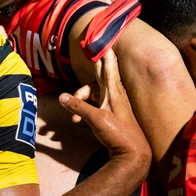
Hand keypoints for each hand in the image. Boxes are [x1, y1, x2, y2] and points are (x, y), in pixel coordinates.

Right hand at [59, 50, 150, 165]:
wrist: (133, 155)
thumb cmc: (119, 134)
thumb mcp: (95, 119)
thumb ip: (78, 106)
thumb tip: (62, 96)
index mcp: (114, 91)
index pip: (109, 65)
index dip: (105, 52)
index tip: (103, 40)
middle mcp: (115, 96)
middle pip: (96, 80)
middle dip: (83, 86)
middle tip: (75, 91)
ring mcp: (114, 106)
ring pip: (94, 95)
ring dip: (80, 102)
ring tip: (72, 117)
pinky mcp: (112, 117)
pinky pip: (95, 106)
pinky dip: (84, 111)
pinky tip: (77, 121)